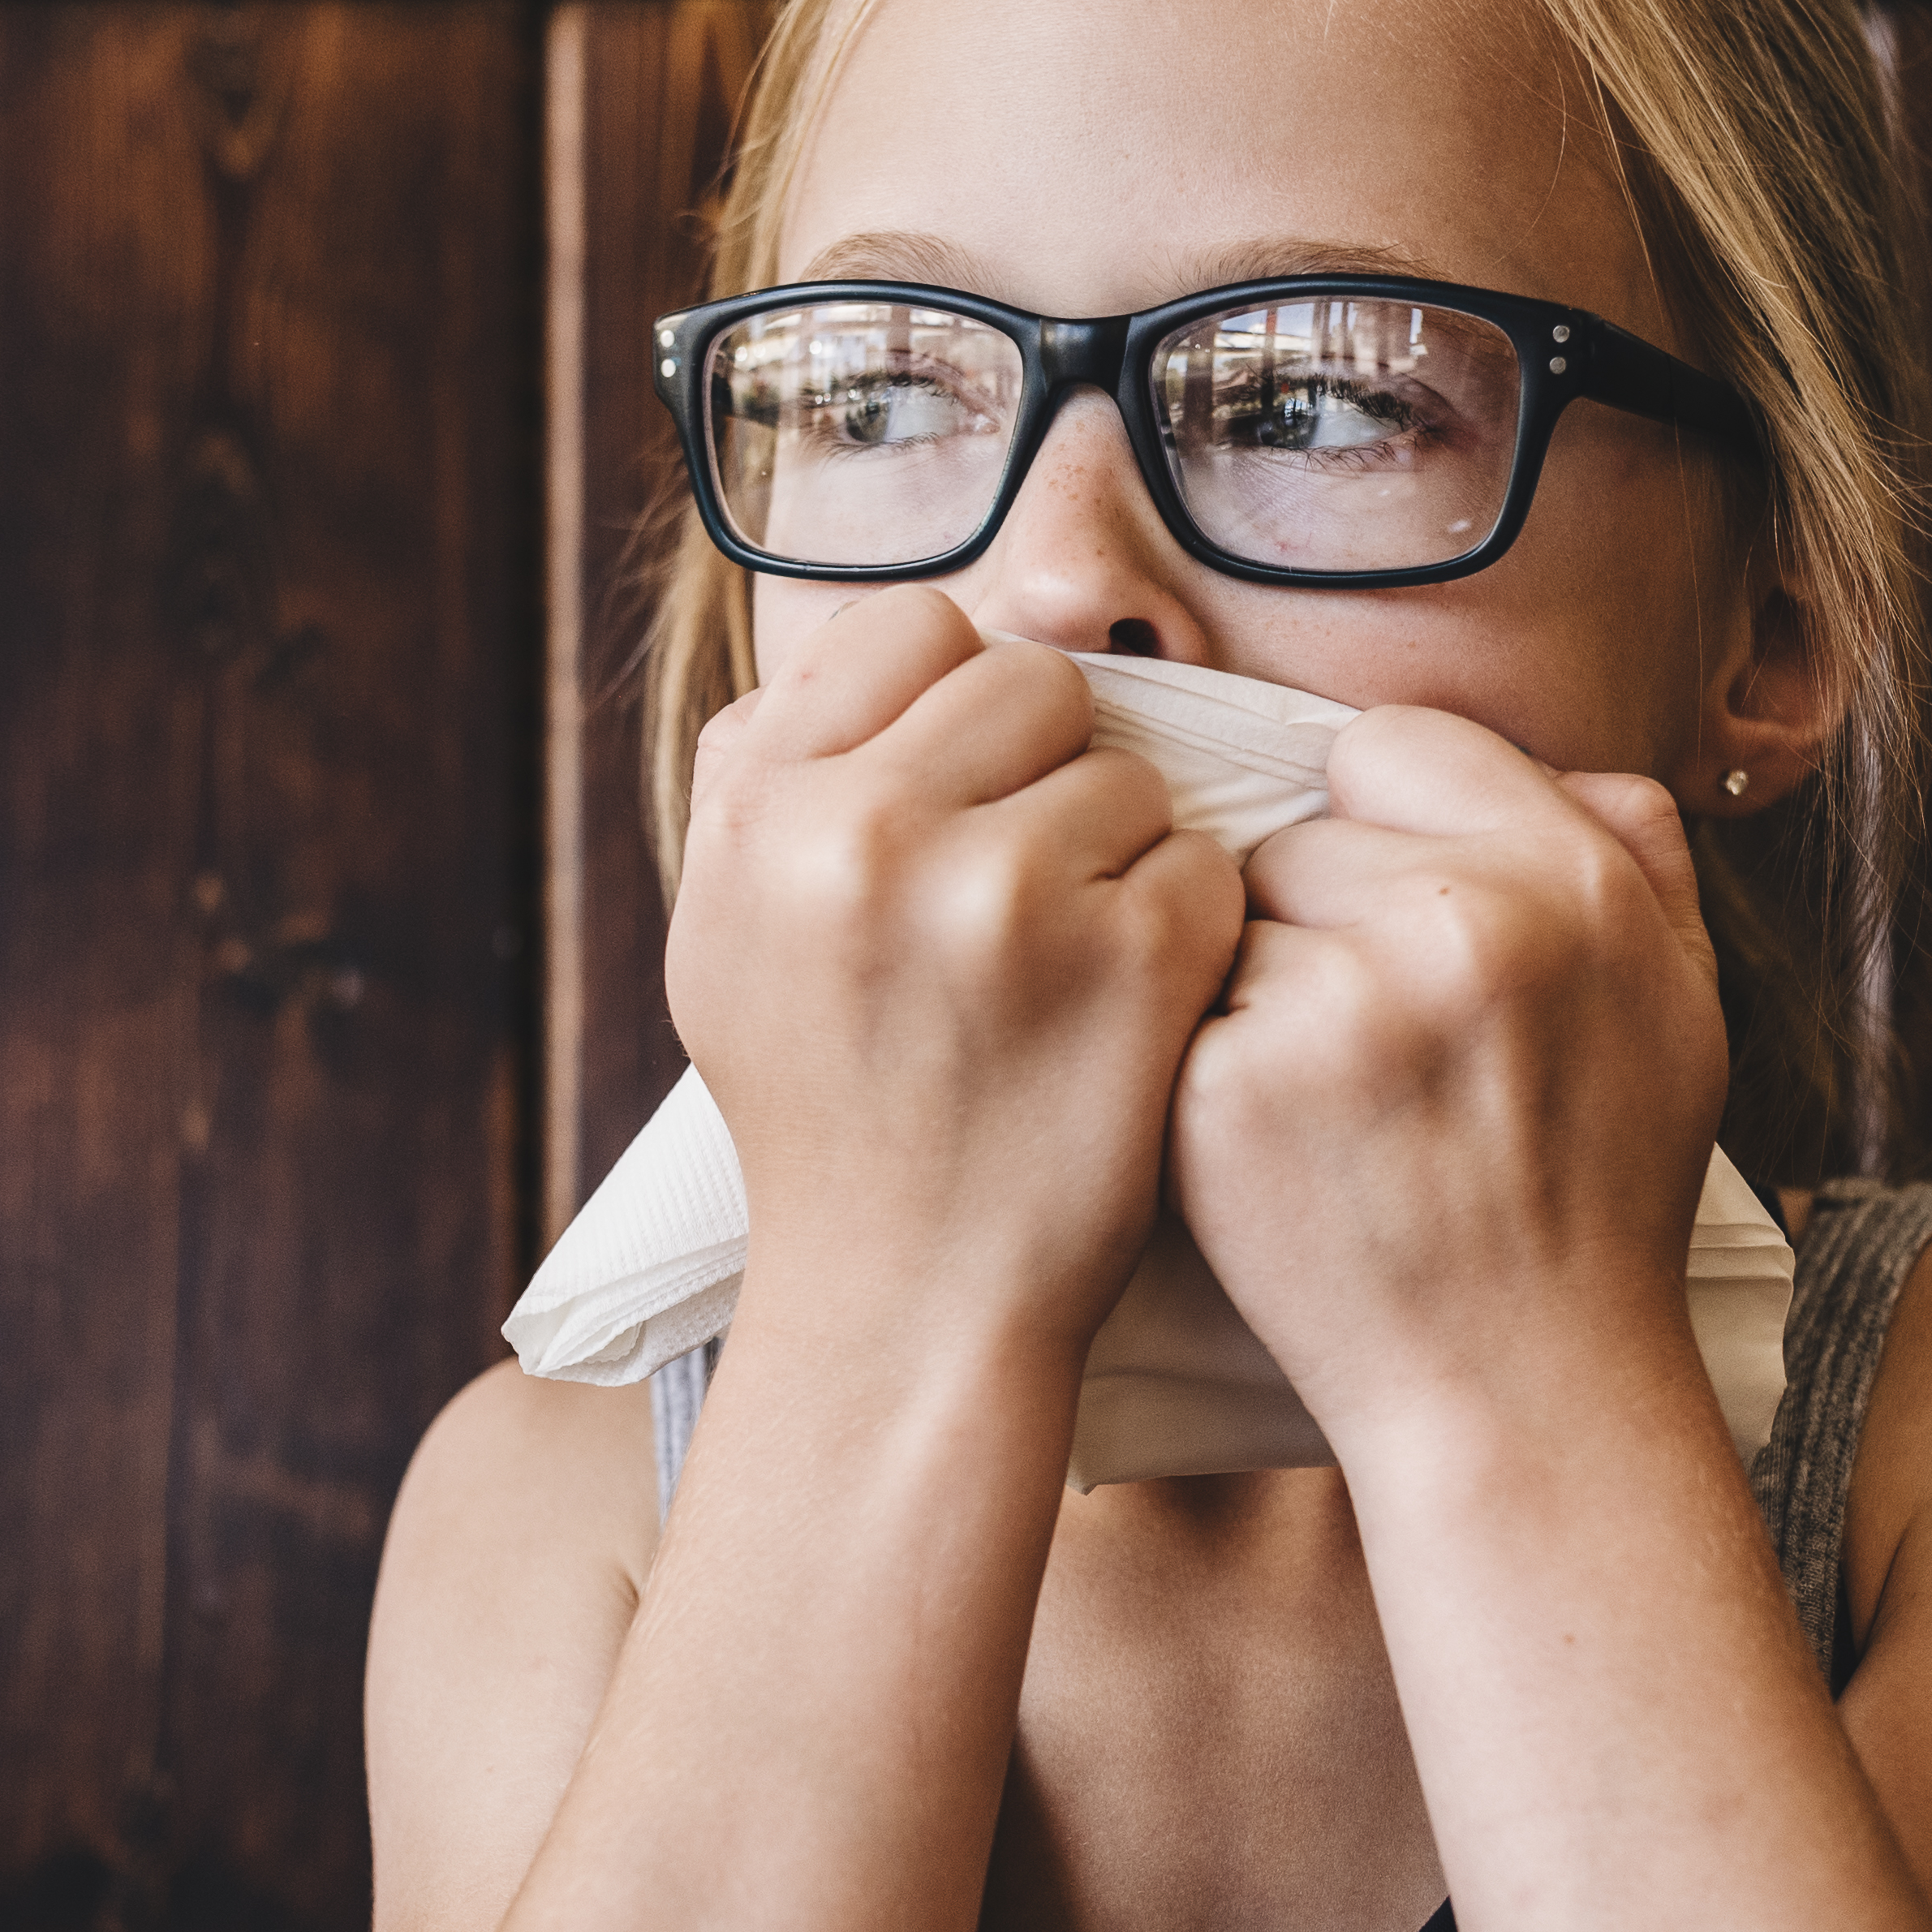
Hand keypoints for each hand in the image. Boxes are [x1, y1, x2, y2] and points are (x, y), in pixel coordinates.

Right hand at [668, 593, 1248, 1359]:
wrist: (908, 1305)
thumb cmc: (829, 1115)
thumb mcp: (730, 939)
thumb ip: (765, 783)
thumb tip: (860, 655)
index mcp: (765, 814)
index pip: (905, 625)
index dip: (947, 702)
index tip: (958, 794)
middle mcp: (872, 834)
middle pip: (1030, 680)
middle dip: (1044, 771)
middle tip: (1019, 896)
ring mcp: (1011, 892)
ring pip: (1127, 771)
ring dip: (1119, 856)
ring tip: (1058, 973)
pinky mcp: (1136, 953)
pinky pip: (1201, 862)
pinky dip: (1182, 933)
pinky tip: (1120, 1019)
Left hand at [1168, 708, 1727, 1457]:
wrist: (1519, 1390)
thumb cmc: (1597, 1202)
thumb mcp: (1681, 1008)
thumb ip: (1636, 859)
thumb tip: (1566, 766)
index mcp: (1574, 880)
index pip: (1393, 744)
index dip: (1380, 829)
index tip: (1391, 917)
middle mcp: (1464, 923)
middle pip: (1296, 834)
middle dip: (1314, 922)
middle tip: (1369, 1044)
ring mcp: (1339, 1006)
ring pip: (1226, 922)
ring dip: (1252, 994)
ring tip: (1329, 1102)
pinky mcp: (1230, 1086)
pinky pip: (1177, 1014)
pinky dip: (1204, 1072)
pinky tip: (1274, 1147)